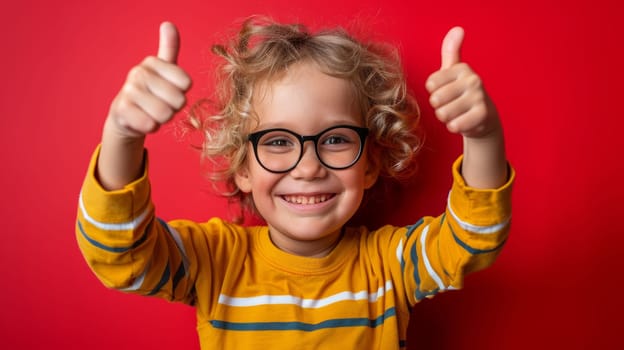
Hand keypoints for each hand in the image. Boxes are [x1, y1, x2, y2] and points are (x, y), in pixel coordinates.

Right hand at [105, 22, 191, 138]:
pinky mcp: (122, 110)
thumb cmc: (152, 92)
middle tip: (161, 105)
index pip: (186, 83)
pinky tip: (143, 120)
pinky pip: (150, 124)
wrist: (126, 116)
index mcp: (152, 62)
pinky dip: (151, 127)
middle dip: (173, 109)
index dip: (182, 93)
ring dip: (163, 119)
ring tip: (152, 112)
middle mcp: (139, 73)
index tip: (169, 91)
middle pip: (178, 100)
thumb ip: (169, 48)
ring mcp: (129, 91)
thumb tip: (168, 24)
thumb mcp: (163, 70)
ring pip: (165, 114)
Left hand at [426, 27, 499, 138]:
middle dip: (439, 107)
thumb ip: (451, 51)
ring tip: (457, 113)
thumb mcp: (454, 72)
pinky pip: (454, 125)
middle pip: (435, 99)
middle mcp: (473, 79)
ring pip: (443, 114)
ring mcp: (479, 97)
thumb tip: (457, 29)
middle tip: (452, 105)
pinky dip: (454, 127)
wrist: (483, 118)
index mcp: (462, 68)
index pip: (430, 84)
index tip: (446, 92)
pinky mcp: (482, 115)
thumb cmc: (462, 93)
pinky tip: (463, 122)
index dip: (434, 92)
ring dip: (446, 118)